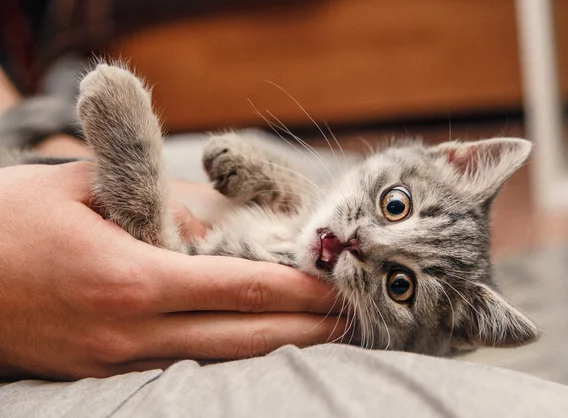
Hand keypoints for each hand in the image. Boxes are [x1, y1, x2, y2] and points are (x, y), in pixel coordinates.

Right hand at [0, 162, 345, 380]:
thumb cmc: (9, 218)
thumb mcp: (85, 188)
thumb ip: (161, 201)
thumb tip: (217, 219)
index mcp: (130, 276)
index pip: (238, 286)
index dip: (294, 289)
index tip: (333, 286)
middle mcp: (129, 330)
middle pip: (241, 335)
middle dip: (302, 327)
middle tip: (348, 316)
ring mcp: (114, 361)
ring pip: (216, 361)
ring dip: (274, 349)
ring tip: (319, 337)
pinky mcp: (99, 374)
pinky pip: (179, 369)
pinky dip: (226, 359)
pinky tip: (254, 349)